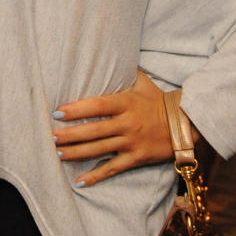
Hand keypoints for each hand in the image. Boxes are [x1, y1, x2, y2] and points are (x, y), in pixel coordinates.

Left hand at [52, 71, 194, 186]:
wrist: (184, 123)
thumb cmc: (158, 100)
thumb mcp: (142, 82)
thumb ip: (124, 72)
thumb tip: (108, 54)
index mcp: (126, 103)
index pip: (97, 106)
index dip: (77, 110)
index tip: (58, 113)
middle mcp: (127, 123)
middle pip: (94, 130)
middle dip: (71, 134)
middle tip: (51, 136)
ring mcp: (131, 142)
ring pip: (99, 149)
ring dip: (77, 153)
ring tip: (58, 154)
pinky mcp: (136, 158)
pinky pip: (113, 168)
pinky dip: (96, 176)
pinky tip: (80, 181)